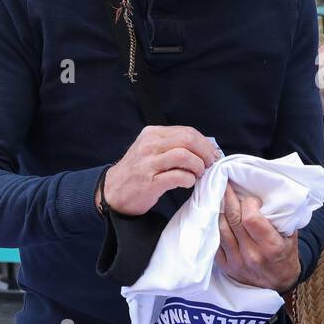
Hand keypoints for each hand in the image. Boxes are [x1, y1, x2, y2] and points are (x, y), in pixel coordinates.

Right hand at [100, 125, 217, 215]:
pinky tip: (187, 182)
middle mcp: (149, 145)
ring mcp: (148, 163)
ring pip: (184, 155)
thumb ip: (172, 145)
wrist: (111, 192)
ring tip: (198, 174)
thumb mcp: (151, 150)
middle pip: (188, 140)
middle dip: (205, 153)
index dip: (205, 143)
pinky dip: (189, 179)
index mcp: (152, 134)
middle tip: (209, 164)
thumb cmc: (137, 172)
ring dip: (198, 166)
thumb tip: (203, 148)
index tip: (212, 154)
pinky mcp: (150, 182)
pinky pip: (178, 176)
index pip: (187, 131)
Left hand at [216, 182, 300, 294]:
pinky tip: (217, 216)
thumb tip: (267, 195)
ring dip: (220, 211)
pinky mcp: (226, 267)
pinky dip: (216, 227)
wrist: (279, 284)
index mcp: (271, 247)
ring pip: (221, 229)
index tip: (252, 200)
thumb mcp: (291, 237)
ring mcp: (237, 262)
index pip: (251, 218)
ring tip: (220, 198)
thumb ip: (281, 218)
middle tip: (227, 185)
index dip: (249, 204)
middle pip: (233, 220)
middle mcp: (252, 255)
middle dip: (229, 198)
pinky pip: (216, 243)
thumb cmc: (286, 256)